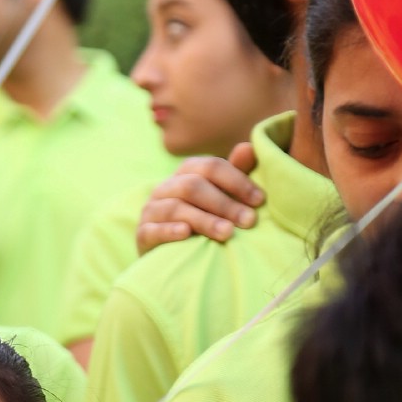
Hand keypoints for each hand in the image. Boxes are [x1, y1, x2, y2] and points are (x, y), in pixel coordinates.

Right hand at [136, 142, 263, 252]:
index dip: (236, 181)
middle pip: (193, 186)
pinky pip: (153, 229)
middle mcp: (165, 187)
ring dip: (205, 220)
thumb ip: (235, 175)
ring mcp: (151, 210)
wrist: (171, 254)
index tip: (259, 200)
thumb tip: (250, 147)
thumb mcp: (221, 197)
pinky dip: (170, 230)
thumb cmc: (202, 220)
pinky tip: (187, 234)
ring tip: (228, 233)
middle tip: (249, 221)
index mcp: (186, 173)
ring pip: (176, 208)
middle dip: (224, 203)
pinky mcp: (142, 234)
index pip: (210, 167)